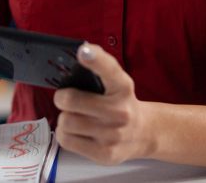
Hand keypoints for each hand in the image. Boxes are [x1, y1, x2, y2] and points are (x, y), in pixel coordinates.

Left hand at [53, 43, 153, 164]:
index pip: (109, 69)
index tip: (83, 51)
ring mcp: (112, 135)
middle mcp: (120, 112)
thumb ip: (99, 70)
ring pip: (65, 122)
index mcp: (123, 87)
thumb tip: (79, 53)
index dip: (95, 59)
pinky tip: (76, 131)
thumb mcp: (117, 83)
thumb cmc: (121, 104)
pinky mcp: (103, 154)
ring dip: (64, 118)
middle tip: (66, 98)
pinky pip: (66, 140)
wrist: (143, 134)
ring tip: (74, 116)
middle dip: (62, 98)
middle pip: (70, 101)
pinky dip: (65, 134)